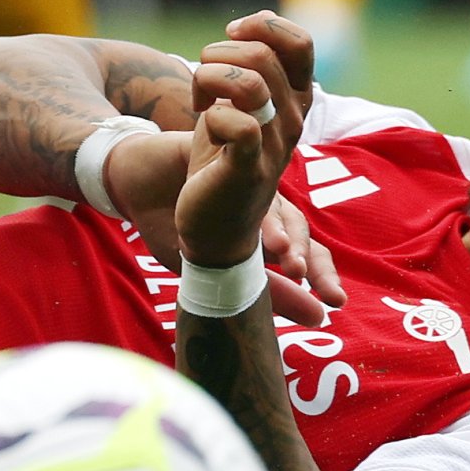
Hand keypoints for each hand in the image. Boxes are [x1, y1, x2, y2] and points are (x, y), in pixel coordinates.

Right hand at [100, 103, 341, 327]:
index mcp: (265, 234)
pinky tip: (245, 199)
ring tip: (278, 249)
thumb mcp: (210, 267)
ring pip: (274, 201)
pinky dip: (248, 181)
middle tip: (297, 273)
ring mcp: (246, 178)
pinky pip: (243, 163)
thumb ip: (266, 291)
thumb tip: (320, 319)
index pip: (306, 251)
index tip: (333, 301)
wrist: (136, 187)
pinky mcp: (226, 150)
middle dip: (303, 251)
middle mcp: (263, 204)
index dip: (322, 273)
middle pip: (298, 225)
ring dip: (278, 226)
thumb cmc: (171, 225)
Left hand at [176, 18, 313, 272]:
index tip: (231, 35)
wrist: (215, 222)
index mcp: (295, 99)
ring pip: (250, 83)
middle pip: (261, 56)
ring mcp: (274, 146)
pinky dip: (212, 116)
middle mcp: (293, 120)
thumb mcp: (240, 100)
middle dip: (218, 55)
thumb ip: (254, 62)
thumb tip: (256, 17)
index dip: (262, 26)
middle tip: (205, 78)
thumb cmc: (224, 153)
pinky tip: (206, 126)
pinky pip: (239, 123)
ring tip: (202, 99)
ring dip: (209, 79)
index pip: (301, 42)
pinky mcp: (249, 170)